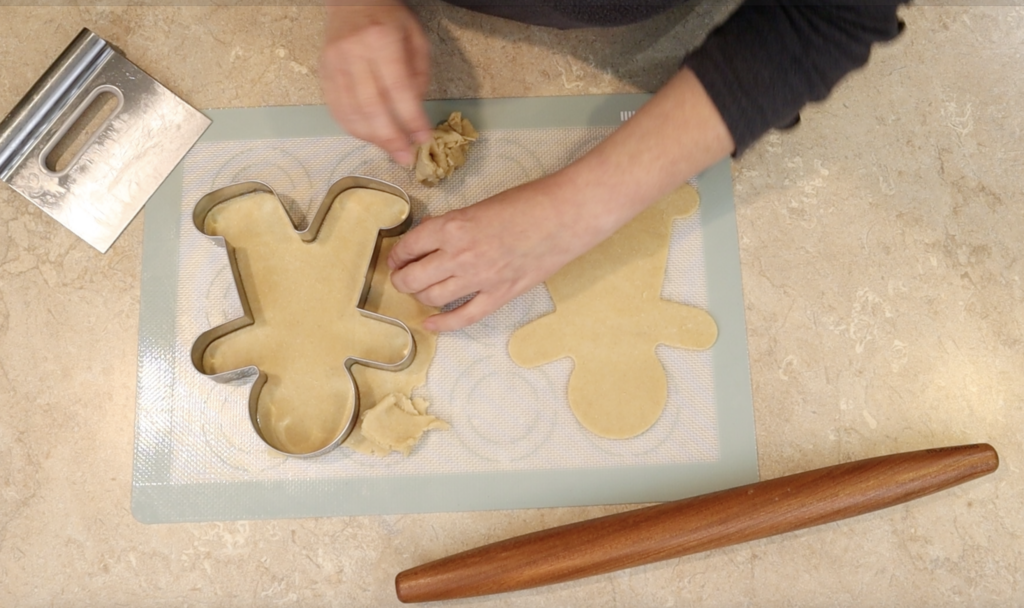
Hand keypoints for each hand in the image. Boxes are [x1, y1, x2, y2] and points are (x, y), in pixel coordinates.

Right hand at [320, 1, 432, 165]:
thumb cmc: (388, 17)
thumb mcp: (415, 37)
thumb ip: (418, 74)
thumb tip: (414, 113)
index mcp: (381, 40)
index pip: (398, 89)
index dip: (411, 118)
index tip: (423, 138)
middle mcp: (354, 53)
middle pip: (371, 106)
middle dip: (390, 137)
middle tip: (405, 157)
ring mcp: (334, 64)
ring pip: (351, 112)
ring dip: (372, 138)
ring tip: (390, 150)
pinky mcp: (323, 72)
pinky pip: (336, 108)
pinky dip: (353, 128)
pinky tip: (369, 137)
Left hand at [389, 67, 733, 331]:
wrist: (566, 214)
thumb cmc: (529, 201)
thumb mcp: (480, 206)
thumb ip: (454, 227)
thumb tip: (433, 243)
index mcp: (452, 226)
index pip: (408, 247)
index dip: (397, 255)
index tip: (396, 258)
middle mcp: (459, 255)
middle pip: (413, 278)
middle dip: (401, 279)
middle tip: (402, 276)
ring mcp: (479, 279)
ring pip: (432, 297)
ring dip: (420, 296)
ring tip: (419, 290)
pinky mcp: (500, 295)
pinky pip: (463, 317)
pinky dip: (442, 323)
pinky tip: (430, 323)